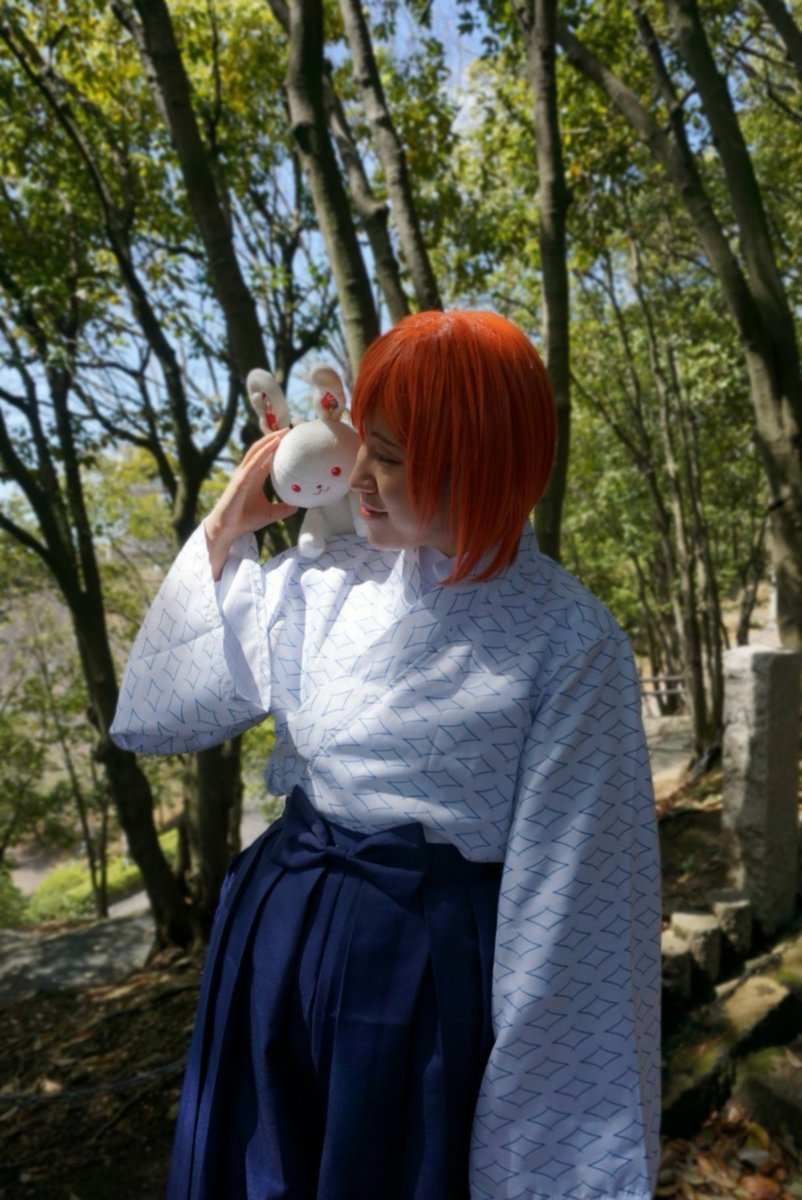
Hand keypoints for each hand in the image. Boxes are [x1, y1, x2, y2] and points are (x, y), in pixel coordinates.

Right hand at [203, 428, 297, 578]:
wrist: (228, 530)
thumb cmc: (245, 520)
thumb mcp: (271, 513)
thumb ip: (284, 508)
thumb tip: (299, 505)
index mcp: (255, 476)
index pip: (267, 456)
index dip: (278, 446)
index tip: (292, 438)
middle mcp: (248, 472)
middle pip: (262, 449)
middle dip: (275, 437)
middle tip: (290, 429)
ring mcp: (242, 475)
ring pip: (256, 451)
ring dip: (270, 440)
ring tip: (283, 432)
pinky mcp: (240, 481)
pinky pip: (253, 464)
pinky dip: (263, 453)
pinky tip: (273, 445)